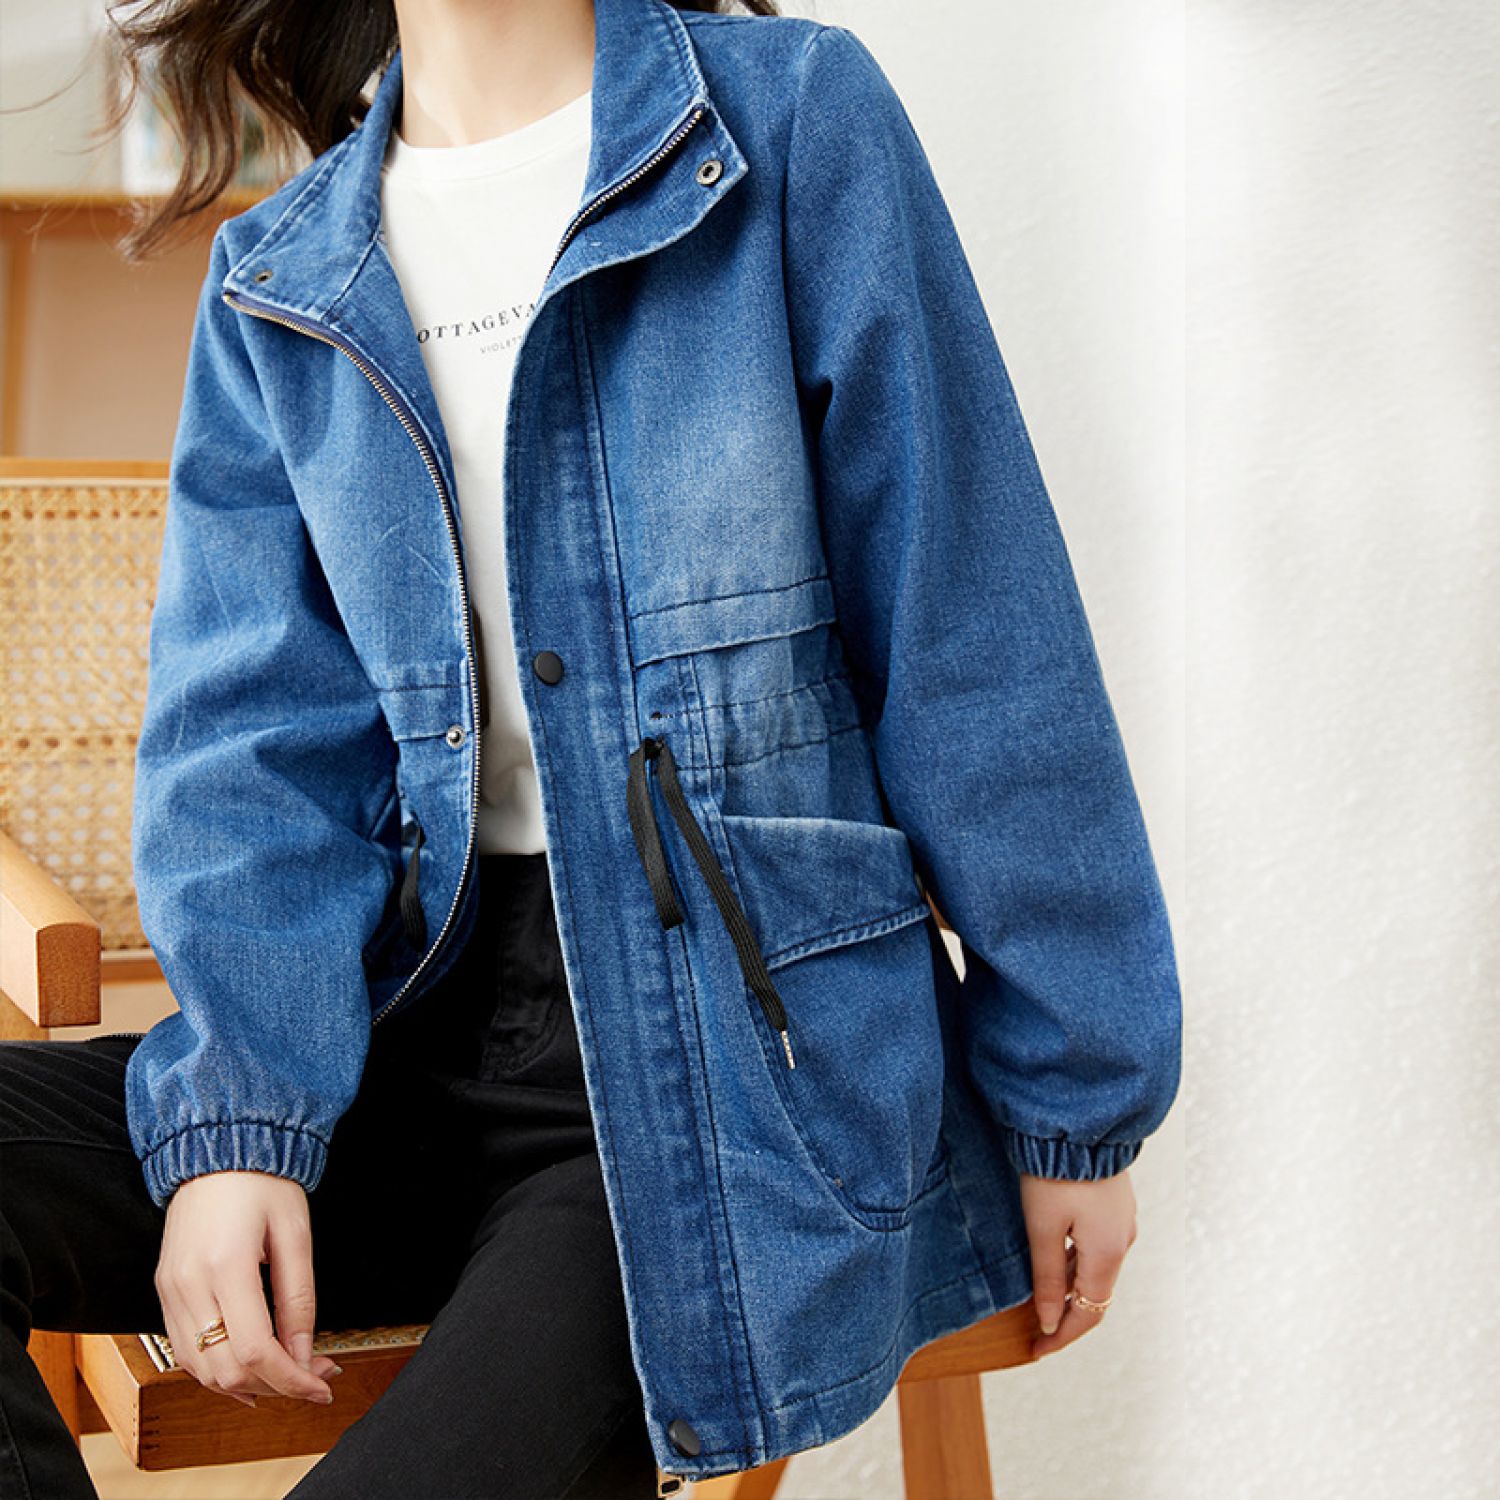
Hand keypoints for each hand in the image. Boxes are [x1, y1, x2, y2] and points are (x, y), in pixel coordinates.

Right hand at [155, 1170, 342, 1408]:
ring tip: (289, 1374)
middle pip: (226, 1371)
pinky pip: (185, 1352)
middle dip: (276, 1386)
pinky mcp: (164, 1292)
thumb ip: (299, 1298)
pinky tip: (250, 1371)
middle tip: (316, 1377)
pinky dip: (217, 1371)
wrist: (218, 1149)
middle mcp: (189, 1286)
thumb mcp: (296, 1233)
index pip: (256, 1351)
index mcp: (226, 1266)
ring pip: (201, 1371)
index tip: (322, 1385)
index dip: (293, 1379)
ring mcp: (170, 1291)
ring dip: (247, 1385)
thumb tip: (305, 1354)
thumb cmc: (262, 1182)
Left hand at [1019, 1168, 1137, 1359]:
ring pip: (1097, 1271)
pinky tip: (1056, 1265)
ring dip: (1072, 1291)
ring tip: (1041, 1303)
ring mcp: (1122, 1221)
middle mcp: (1122, 1241)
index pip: (1088, 1313)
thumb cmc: (1056, 1170)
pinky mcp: (1114, 1204)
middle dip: (1067, 1318)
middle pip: (1096, 1295)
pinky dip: (1078, 1266)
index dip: (1061, 1336)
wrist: (1077, 1120)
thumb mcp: (1042, 1226)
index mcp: (1108, 1253)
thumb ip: (1047, 1277)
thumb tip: (1047, 1320)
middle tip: (1036, 1334)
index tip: (1035, 1350)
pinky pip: (1099, 1248)